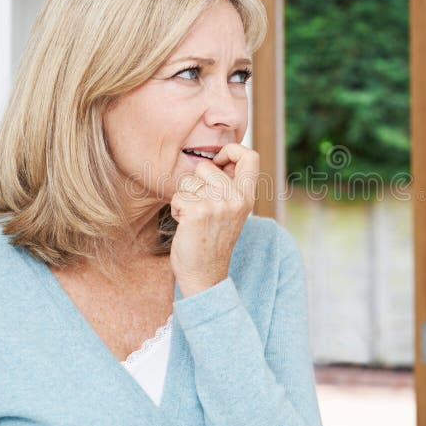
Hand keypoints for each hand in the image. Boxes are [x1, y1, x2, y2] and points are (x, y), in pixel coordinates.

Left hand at [169, 143, 258, 296]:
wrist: (205, 274)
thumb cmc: (213, 240)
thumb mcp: (232, 211)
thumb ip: (230, 185)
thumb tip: (216, 158)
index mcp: (247, 196)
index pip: (249, 156)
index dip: (230, 150)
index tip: (218, 163)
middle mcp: (236, 198)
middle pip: (206, 166)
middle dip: (196, 183)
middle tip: (202, 206)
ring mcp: (217, 204)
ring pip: (188, 182)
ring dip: (185, 198)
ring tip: (194, 217)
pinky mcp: (197, 211)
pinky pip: (178, 196)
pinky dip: (176, 209)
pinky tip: (186, 224)